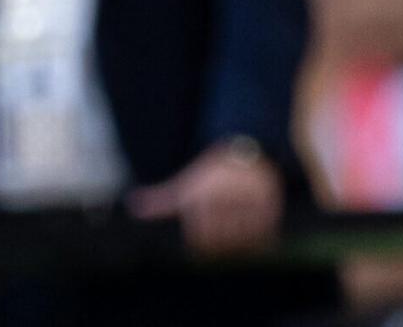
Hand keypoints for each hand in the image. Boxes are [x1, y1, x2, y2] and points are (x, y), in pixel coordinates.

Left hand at [129, 140, 282, 255]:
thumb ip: (160, 200)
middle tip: (221, 252)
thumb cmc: (209, 175)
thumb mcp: (184, 185)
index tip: (201, 252)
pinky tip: (254, 244)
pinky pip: (265, 235)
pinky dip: (260, 244)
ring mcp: (249, 202)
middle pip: (223, 239)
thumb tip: (133, 206)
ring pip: (245, 239)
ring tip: (236, 247)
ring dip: (241, 247)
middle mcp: (225, 196)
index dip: (201, 246)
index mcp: (202, 194)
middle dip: (221, 248)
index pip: (201, 235)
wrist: (244, 151)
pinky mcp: (269, 205)